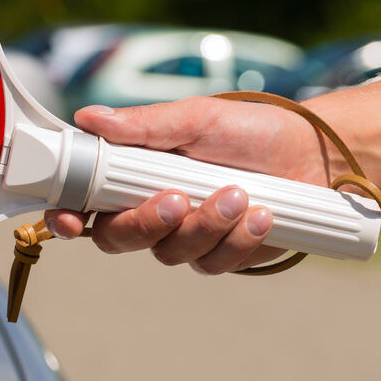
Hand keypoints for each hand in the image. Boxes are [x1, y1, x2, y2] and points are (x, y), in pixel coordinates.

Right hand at [45, 96, 330, 273]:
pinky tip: (261, 214)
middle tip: (177, 199)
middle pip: (117, 239)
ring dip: (205, 225)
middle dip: (146, 223)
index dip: (67, 216)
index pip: (84, 201)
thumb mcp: (196, 117)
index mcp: (132, 173)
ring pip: (169, 253)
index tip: (72, 218)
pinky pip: (212, 263)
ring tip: (239, 193)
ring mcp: (184, 236)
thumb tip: (88, 118)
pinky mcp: (220, 255)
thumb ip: (143, 125)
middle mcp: (150, 208)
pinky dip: (236, 239)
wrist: (313, 154)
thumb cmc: (251, 129)